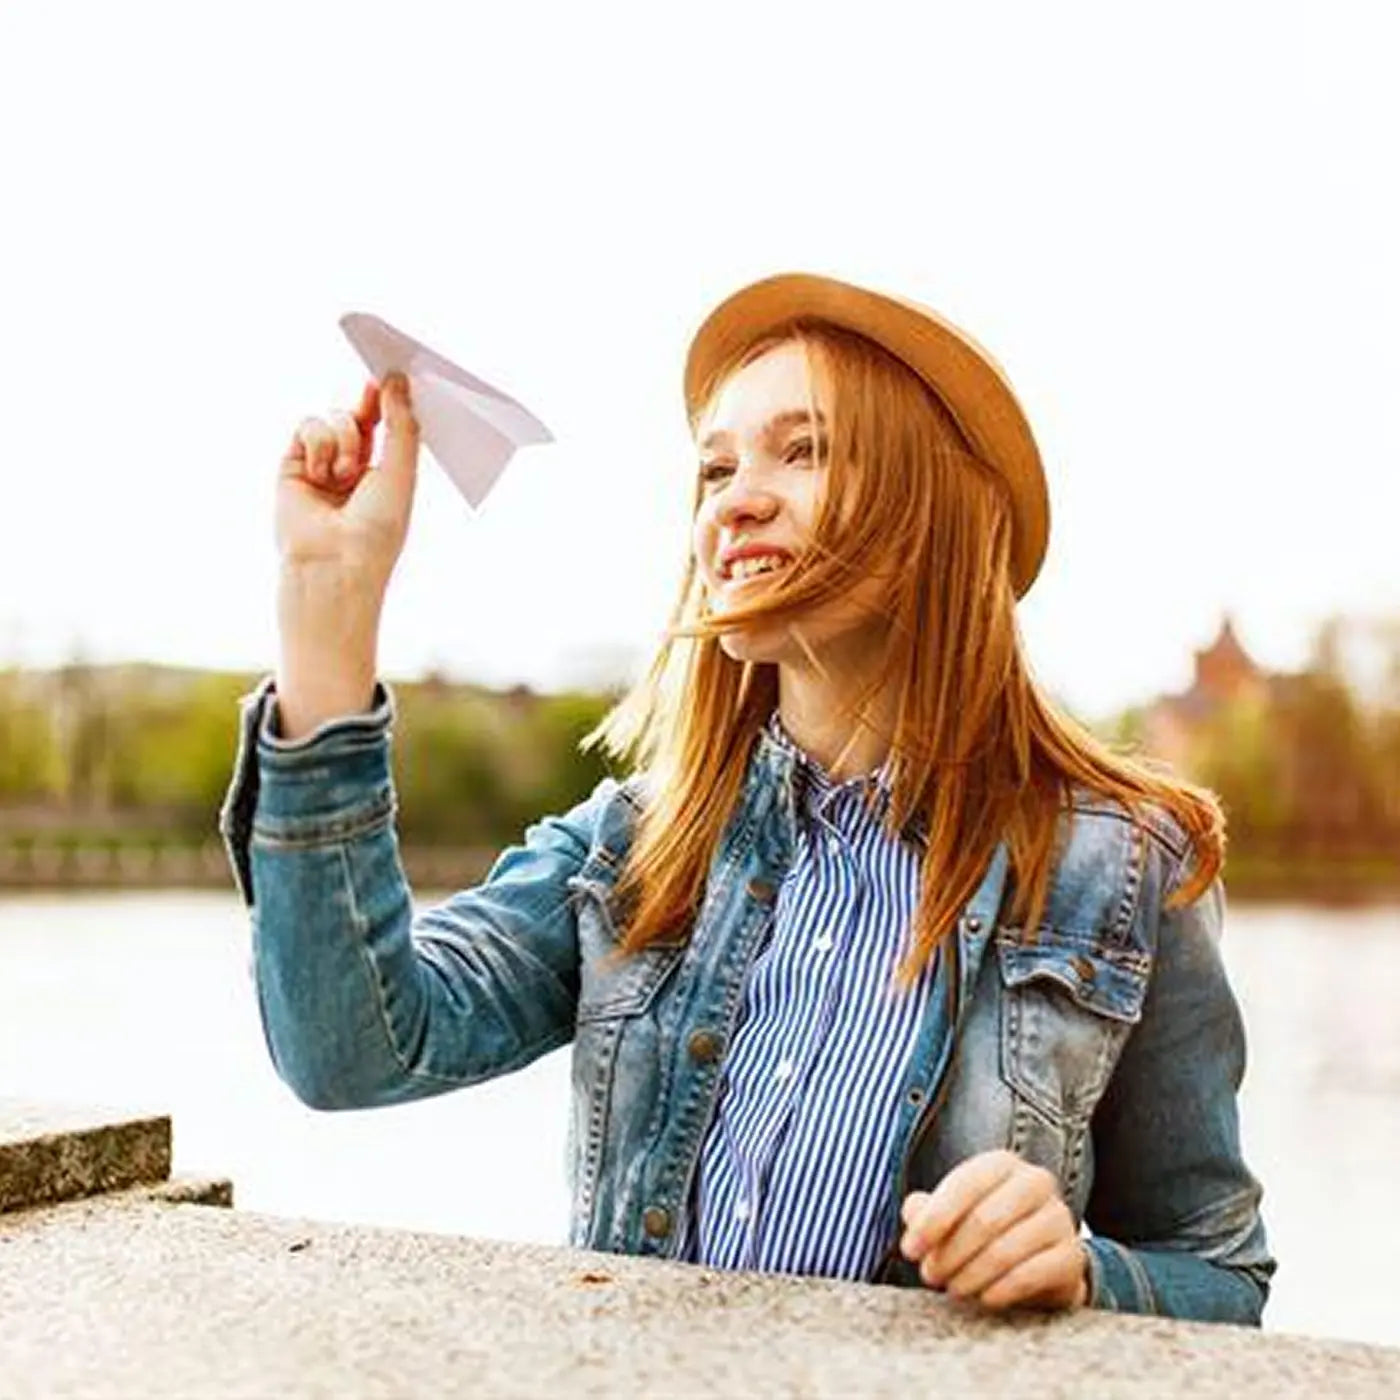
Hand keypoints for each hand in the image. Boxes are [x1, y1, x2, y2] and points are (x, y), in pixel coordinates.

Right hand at [277, 372, 419, 592]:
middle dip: (369, 403)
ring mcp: (322, 466)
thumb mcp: (401, 471)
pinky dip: (320, 444)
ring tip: (346, 475)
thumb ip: (400, 425)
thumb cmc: (376, 529)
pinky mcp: (293, 465)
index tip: (396, 374)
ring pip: (334, 419)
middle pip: (358, 416)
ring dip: (345, 439)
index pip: (387, 427)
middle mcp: (352, 468)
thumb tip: (396, 380)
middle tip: (377, 384)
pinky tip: (323, 474)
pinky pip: (308, 427)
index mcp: (384, 474)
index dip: (391, 401)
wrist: (335, 563)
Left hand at [899, 1149, 1088, 1311]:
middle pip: (984, 1220)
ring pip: (1006, 1249)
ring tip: (954, 1289)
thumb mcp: (953, 1213)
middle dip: (950, 1253)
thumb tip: (913, 1212)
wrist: (1041, 1259)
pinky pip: (1032, 1274)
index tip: (910, 1250)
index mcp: (1001, 1164)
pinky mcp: (1072, 1256)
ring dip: (971, 1275)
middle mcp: (1034, 1182)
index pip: (963, 1186)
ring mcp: (1059, 1218)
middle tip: (930, 1276)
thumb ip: (926, 1209)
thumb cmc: (986, 1230)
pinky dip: (1002, 1289)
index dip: (932, 1220)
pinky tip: (984, 1298)